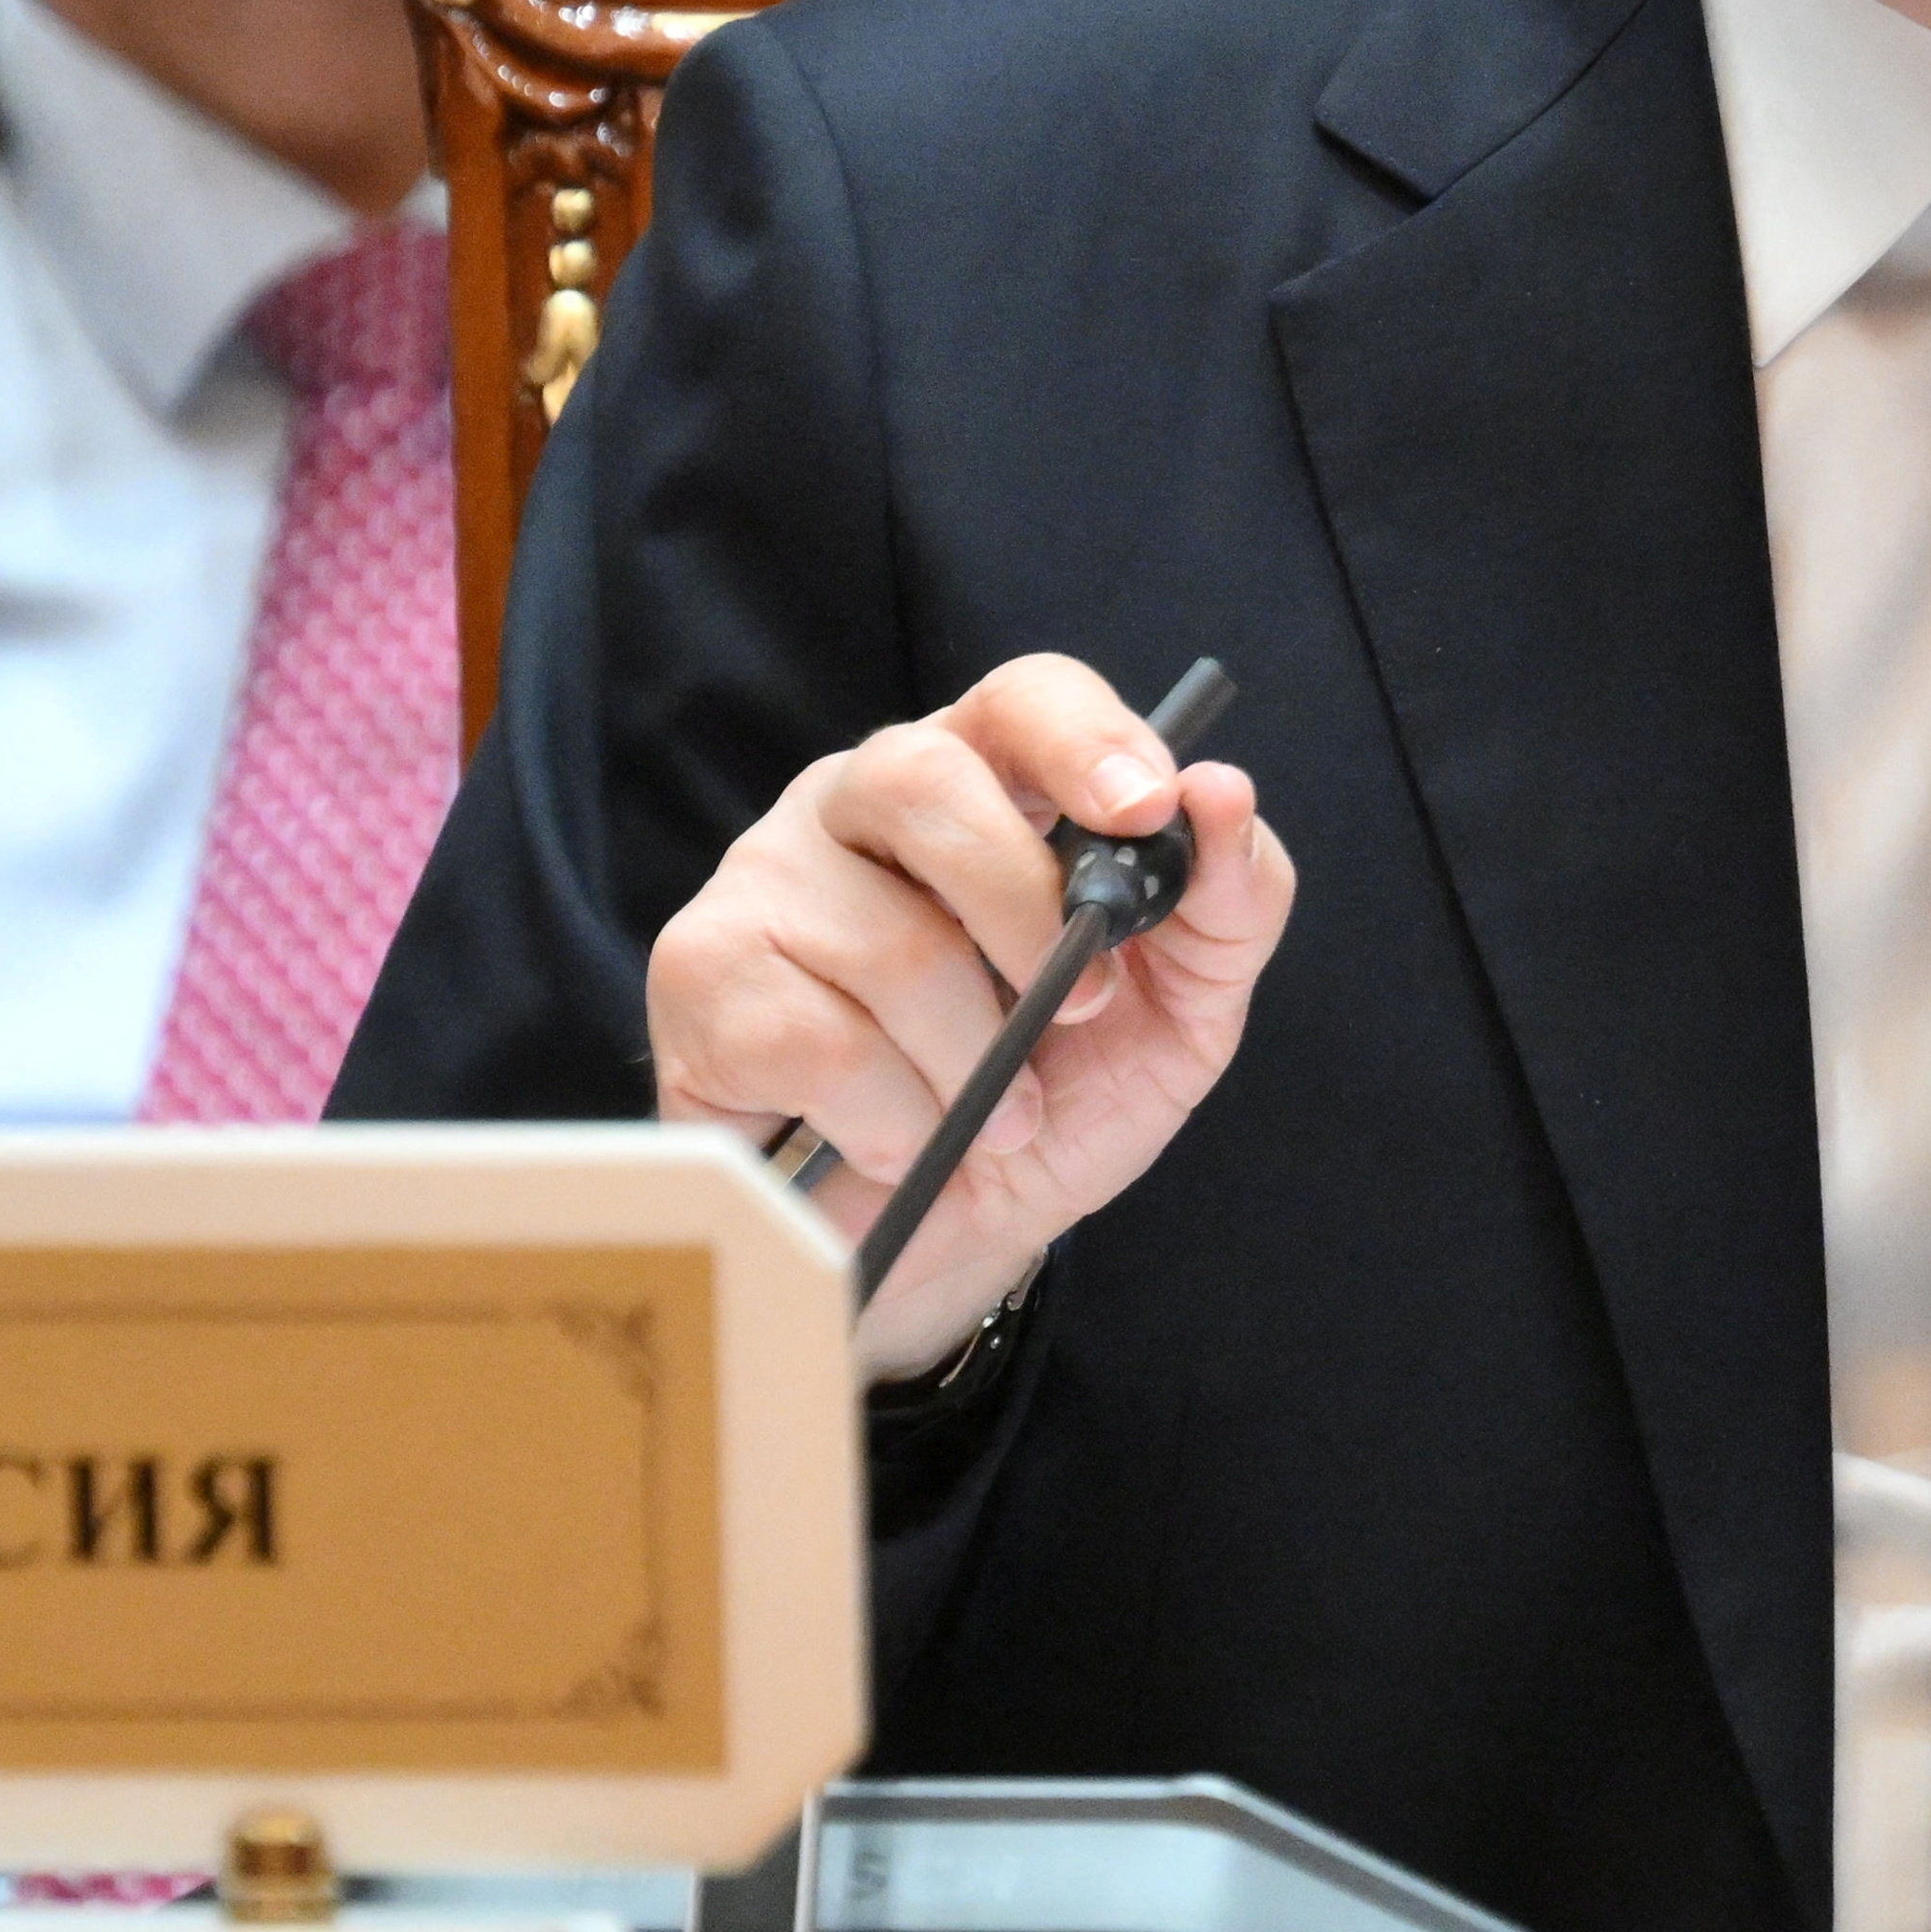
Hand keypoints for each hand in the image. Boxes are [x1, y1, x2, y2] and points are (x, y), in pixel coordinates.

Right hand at [650, 651, 1292, 1383]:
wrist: (954, 1235)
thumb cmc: (1064, 1093)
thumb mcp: (1181, 1011)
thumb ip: (1229, 904)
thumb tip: (1223, 794)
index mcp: (984, 783)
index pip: (1023, 697)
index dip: (1084, 736)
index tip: (1147, 809)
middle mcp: (859, 801)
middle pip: (923, 778)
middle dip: (1021, 910)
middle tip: (1078, 1010)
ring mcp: (765, 880)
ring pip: (890, 943)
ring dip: (975, 1065)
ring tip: (998, 1118)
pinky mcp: (701, 976)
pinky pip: (816, 1043)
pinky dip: (894, 1119)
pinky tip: (904, 1141)